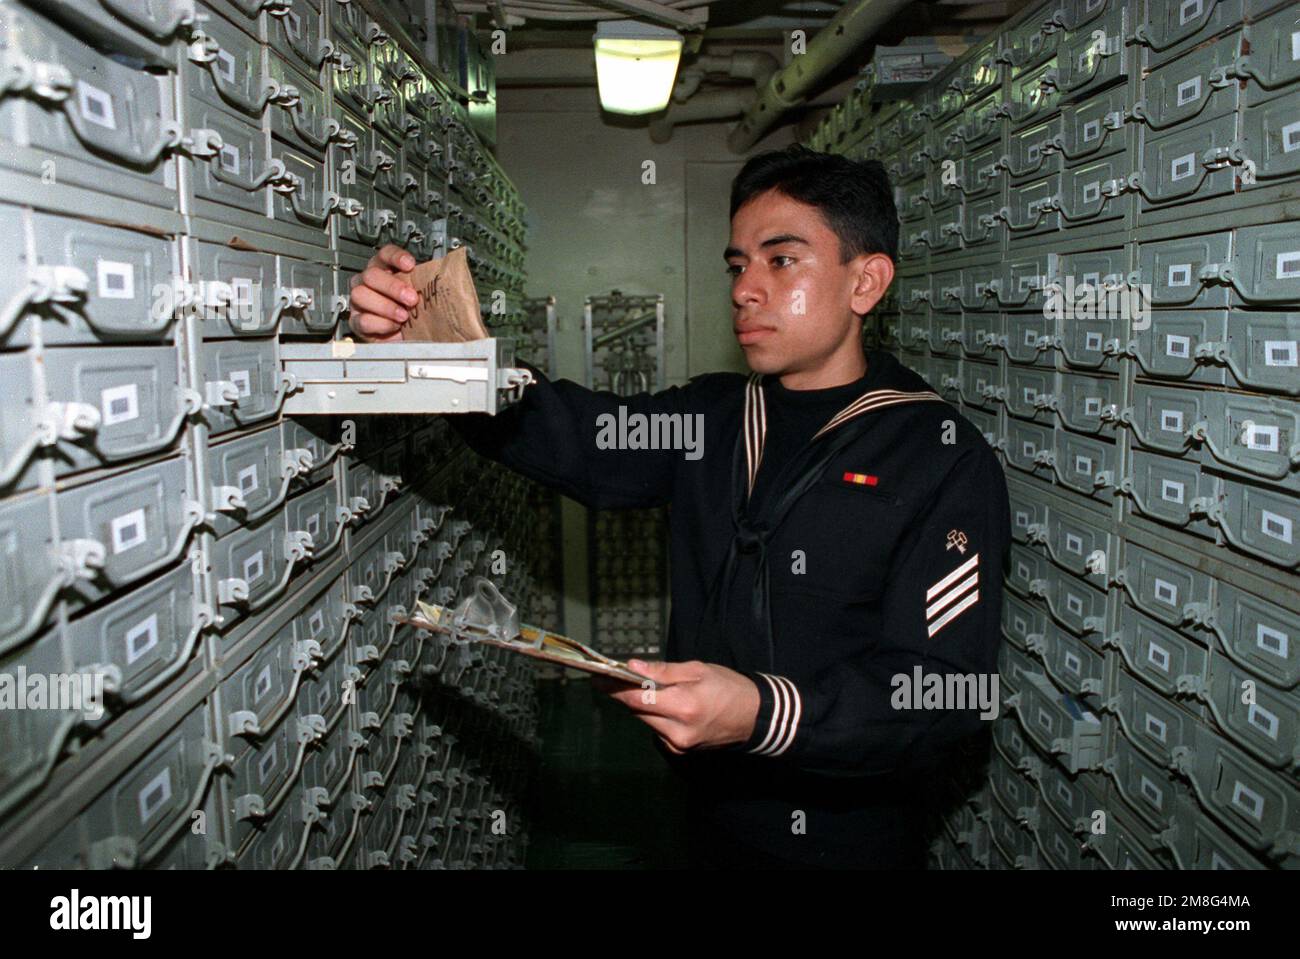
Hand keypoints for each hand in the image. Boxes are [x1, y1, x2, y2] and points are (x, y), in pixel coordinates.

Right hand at [348, 244, 419, 341]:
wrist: (407, 340)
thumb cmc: (414, 315)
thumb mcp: (420, 297)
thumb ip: (422, 286)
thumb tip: (436, 282)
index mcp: (385, 270)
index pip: (385, 254)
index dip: (396, 257)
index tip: (410, 265)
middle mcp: (369, 282)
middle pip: (371, 274)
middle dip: (392, 286)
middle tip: (411, 299)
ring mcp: (360, 301)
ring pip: (361, 294)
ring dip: (385, 306)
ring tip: (404, 316)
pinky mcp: (356, 322)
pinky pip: (362, 319)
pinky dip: (381, 323)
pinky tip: (394, 326)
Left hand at [602, 659, 760, 753]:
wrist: (754, 716)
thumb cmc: (728, 687)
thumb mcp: (697, 670)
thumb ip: (663, 671)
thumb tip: (632, 668)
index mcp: (683, 707)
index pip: (637, 698)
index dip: (614, 688)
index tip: (597, 677)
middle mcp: (678, 731)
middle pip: (638, 710)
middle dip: (626, 693)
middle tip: (614, 676)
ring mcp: (679, 744)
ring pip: (646, 720)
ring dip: (640, 704)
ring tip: (640, 687)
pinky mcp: (681, 750)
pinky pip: (657, 729)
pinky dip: (654, 714)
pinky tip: (661, 703)